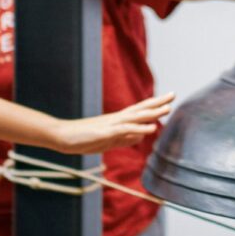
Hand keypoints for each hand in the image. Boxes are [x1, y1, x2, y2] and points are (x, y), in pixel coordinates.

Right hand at [48, 93, 174, 154]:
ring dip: (152, 113)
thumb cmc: (81, 139)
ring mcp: (110, 125)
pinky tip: (151, 128)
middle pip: (140, 108)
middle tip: (174, 94)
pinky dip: (140, 128)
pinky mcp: (105, 133)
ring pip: (135, 117)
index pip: (139, 110)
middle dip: (157, 102)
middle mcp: (116, 119)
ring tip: (168, 108)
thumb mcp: (107, 141)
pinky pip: (126, 129)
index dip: (154, 104)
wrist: (61, 136)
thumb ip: (123, 139)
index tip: (168, 99)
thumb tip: (140, 137)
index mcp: (117, 121)